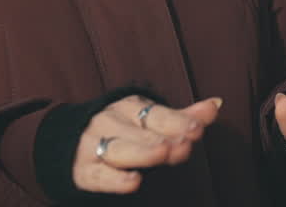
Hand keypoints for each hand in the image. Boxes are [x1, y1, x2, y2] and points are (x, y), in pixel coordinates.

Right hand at [74, 95, 221, 193]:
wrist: (68, 141)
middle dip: (164, 138)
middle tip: (185, 144)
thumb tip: (217, 103)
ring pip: (120, 150)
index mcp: (130, 107)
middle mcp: (111, 122)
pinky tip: (134, 181)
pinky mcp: (85, 172)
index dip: (178, 121)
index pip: (157, 113)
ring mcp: (95, 146)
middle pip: (141, 132)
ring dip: (142, 151)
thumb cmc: (121, 130)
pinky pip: (100, 176)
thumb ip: (183, 117)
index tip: (197, 128)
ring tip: (162, 152)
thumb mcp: (149, 119)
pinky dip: (116, 180)